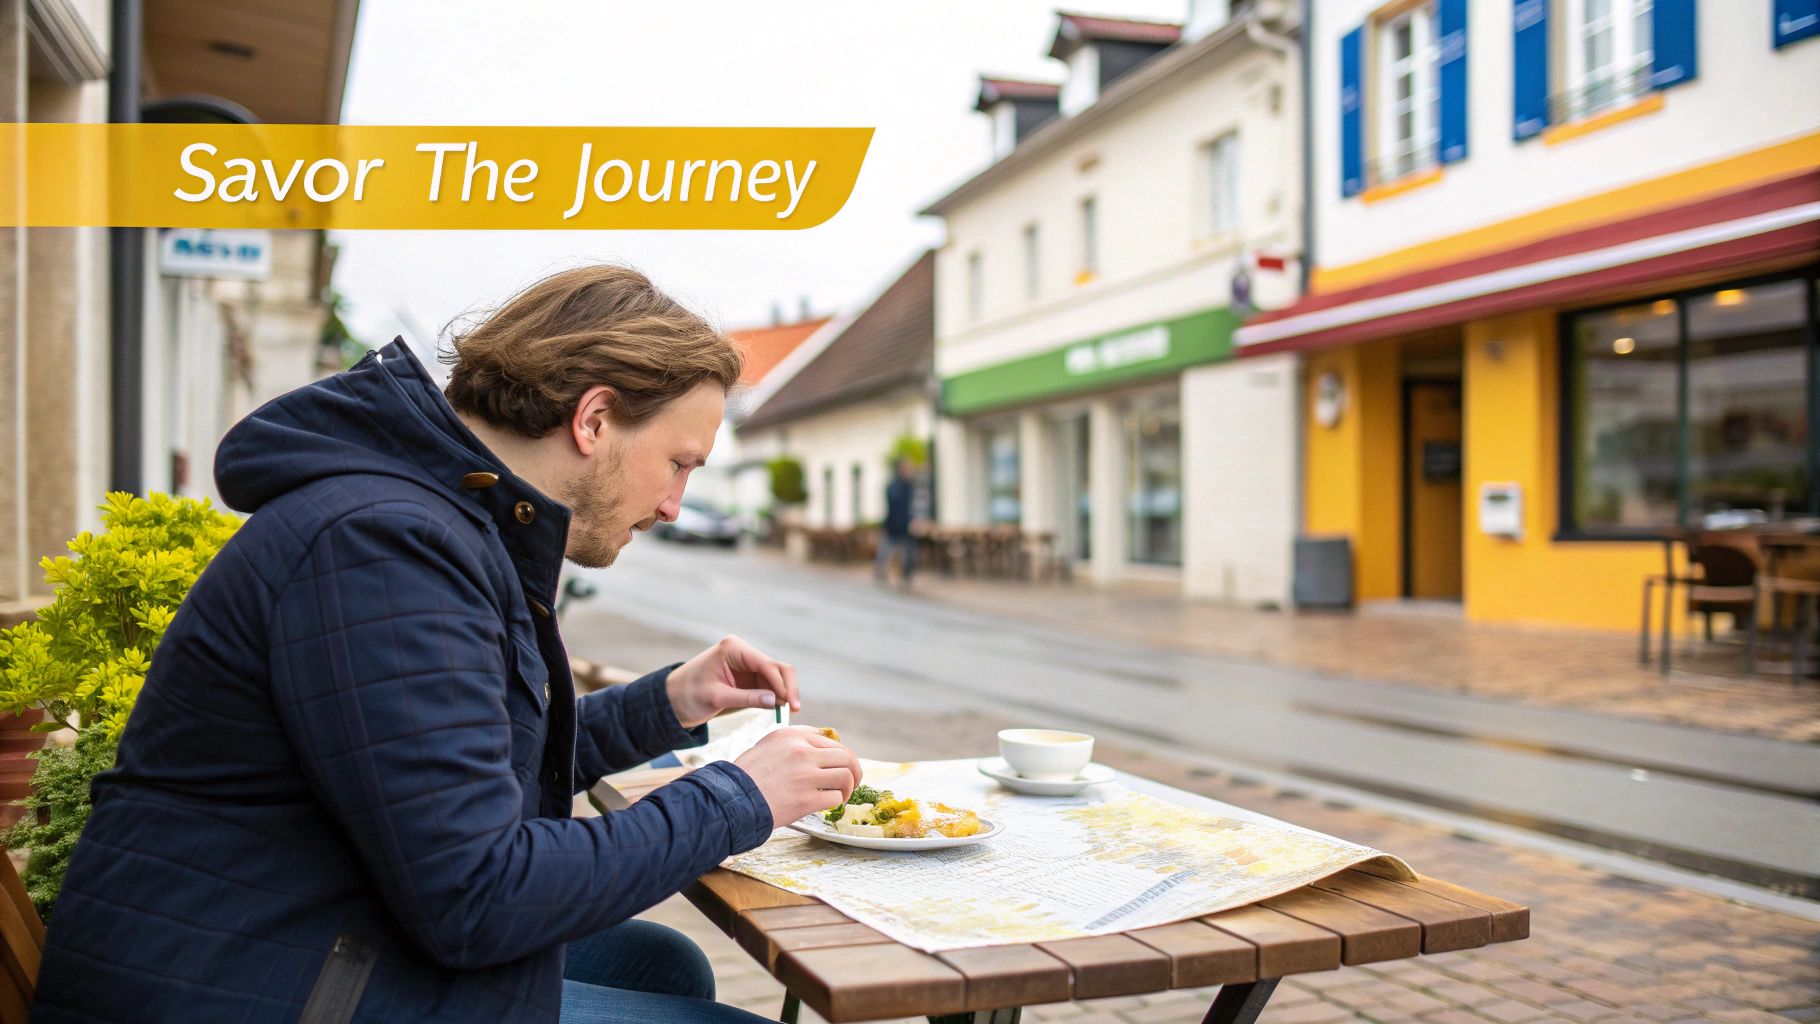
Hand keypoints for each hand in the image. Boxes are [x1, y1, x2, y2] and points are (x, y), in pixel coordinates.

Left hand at [665, 635, 799, 729]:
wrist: (671, 701)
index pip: (766, 664)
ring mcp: (747, 664)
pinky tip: (781, 709)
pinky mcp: (748, 678)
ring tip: (788, 713)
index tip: (789, 703)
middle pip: (777, 667)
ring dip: (784, 693)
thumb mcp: (716, 697)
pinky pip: (770, 685)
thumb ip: (746, 698)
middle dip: (787, 687)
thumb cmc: (687, 696)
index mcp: (733, 648)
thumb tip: (776, 701)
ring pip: (777, 677)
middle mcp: (743, 652)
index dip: (781, 683)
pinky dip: (777, 697)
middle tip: (794, 709)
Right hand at [734, 728, 861, 828]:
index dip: (841, 756)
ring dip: (847, 788)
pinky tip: (827, 805)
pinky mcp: (806, 798)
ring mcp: (805, 774)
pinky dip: (836, 802)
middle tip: (851, 783)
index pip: (831, 741)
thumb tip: (823, 740)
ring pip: (846, 776)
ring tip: (839, 795)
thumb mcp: (768, 745)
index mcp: (791, 736)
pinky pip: (835, 797)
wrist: (731, 800)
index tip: (840, 767)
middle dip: (854, 771)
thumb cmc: (747, 776)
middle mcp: (801, 751)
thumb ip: (794, 741)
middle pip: (846, 757)